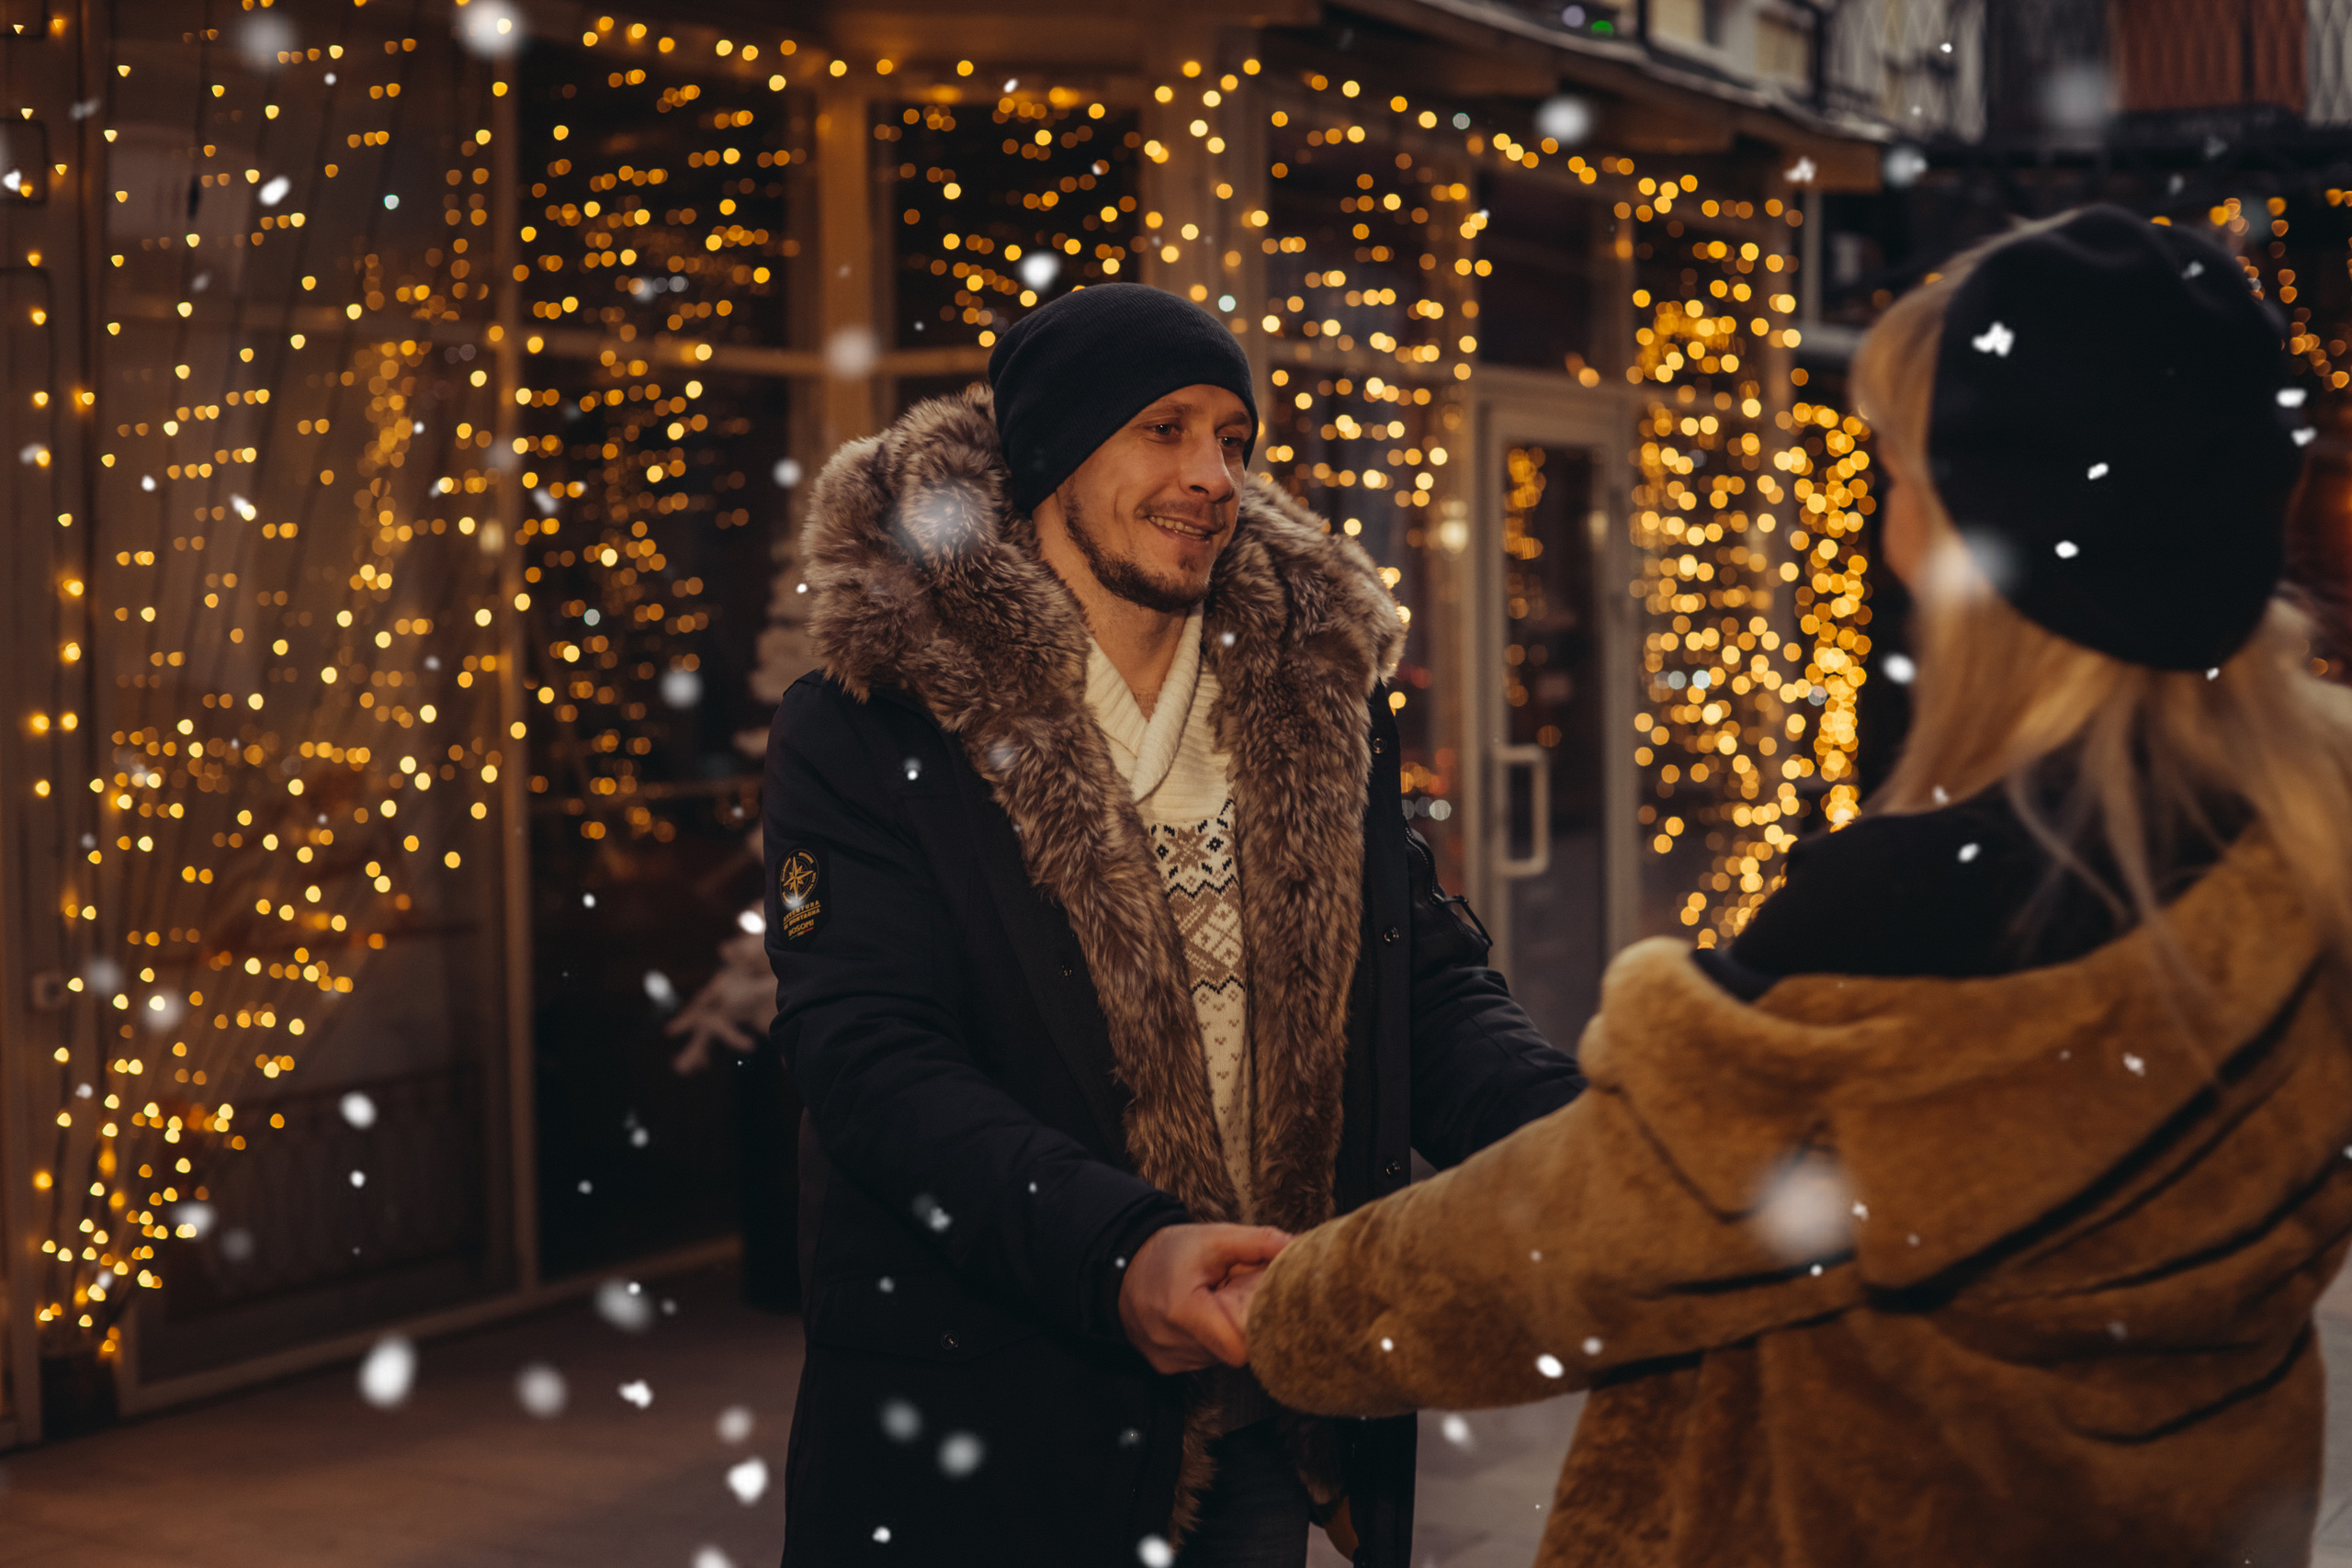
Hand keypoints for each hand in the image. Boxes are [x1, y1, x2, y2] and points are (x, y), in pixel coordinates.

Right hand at [1118, 1224, 1290, 1374]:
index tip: (1260, 1309)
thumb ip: (1258, 1242)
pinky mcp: (1165, 1366)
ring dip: (1223, 1333)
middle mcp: (1172, 1343)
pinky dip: (1206, 1341)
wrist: (1120, 1266)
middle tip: (1234, 1298)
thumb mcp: (1212, 1238)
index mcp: (1184, 1312)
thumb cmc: (1167, 1253)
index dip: (1256, 1330)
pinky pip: (1200, 1360)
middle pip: (1232, 1351)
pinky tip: (1198, 1318)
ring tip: (1213, 1305)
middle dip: (1241, 1326)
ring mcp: (1168, 1359)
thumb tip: (1296, 1246)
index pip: (1239, 1347)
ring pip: (1218, 1357)